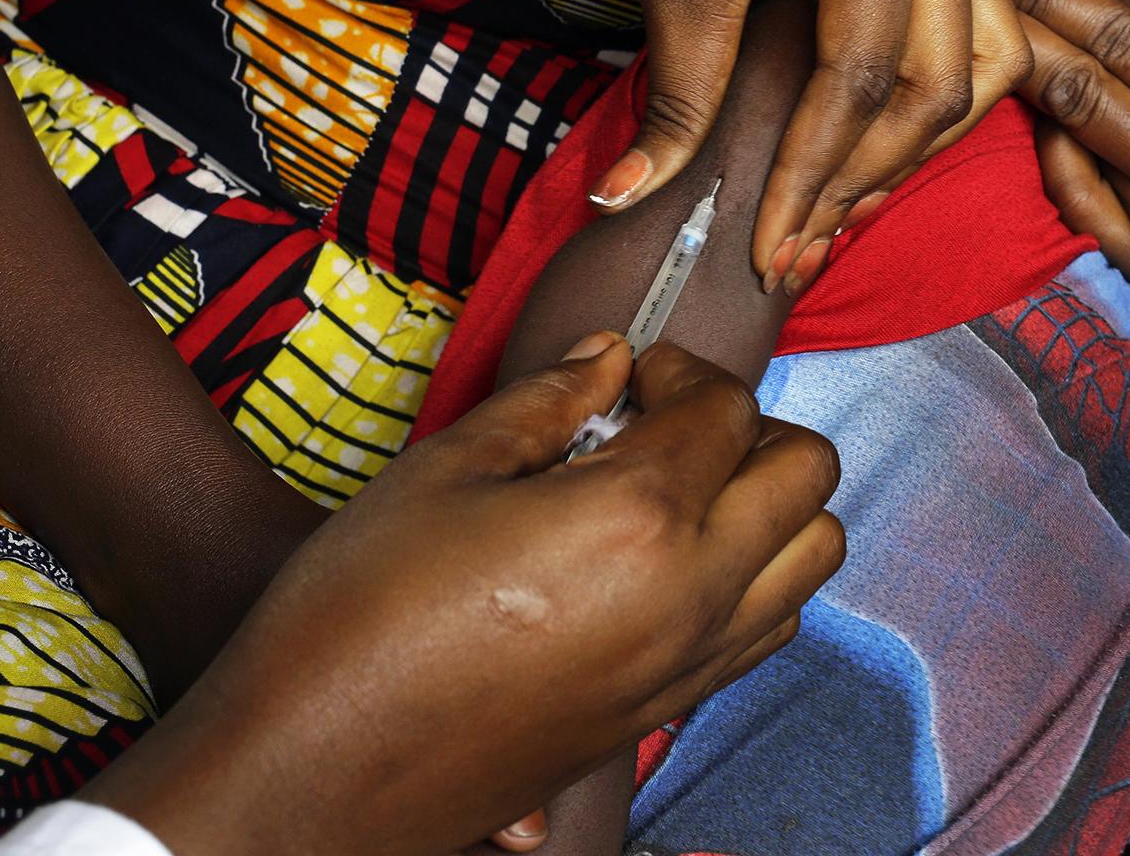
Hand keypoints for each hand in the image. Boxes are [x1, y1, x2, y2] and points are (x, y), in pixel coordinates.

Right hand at [87, 335, 843, 855]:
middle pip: (809, 474)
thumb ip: (545, 401)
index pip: (728, 407)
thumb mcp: (443, 471)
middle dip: (752, 427)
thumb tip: (608, 359)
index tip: (634, 373)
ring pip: (813, 557)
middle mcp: (693, 592)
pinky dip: (756, 578)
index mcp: (638, 516)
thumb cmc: (362, 612)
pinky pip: (769, 629)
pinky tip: (669, 563)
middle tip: (670, 421)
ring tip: (683, 490)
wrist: (317, 770)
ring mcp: (690, 662)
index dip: (683, 369)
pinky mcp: (666, 712)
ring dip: (772, 504)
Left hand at [570, 0, 1029, 283]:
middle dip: (873, 175)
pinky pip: (956, 27)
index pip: (869, 79)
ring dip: (911, 143)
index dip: (812, 175)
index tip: (763, 250)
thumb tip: (627, 204)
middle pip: (949, 83)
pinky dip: (915, 93)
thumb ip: (677, 99)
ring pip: (978, 62)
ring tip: (835, 209)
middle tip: (799, 245)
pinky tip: (857, 144)